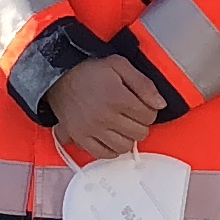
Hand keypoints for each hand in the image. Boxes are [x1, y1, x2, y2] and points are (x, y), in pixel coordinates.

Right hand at [46, 54, 166, 162]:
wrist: (59, 77)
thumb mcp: (120, 65)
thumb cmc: (90, 71)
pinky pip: (104, 154)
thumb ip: (144, 84)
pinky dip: (112, 149)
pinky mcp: (80, 138)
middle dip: (140, 123)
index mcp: (117, 97)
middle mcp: (105, 116)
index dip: (149, 110)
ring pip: (124, 146)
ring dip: (128, 137)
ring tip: (123, 126)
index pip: (148, 116)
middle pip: (139, 133)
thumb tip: (160, 104)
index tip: (142, 105)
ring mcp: (92, 130)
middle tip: (133, 114)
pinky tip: (112, 137)